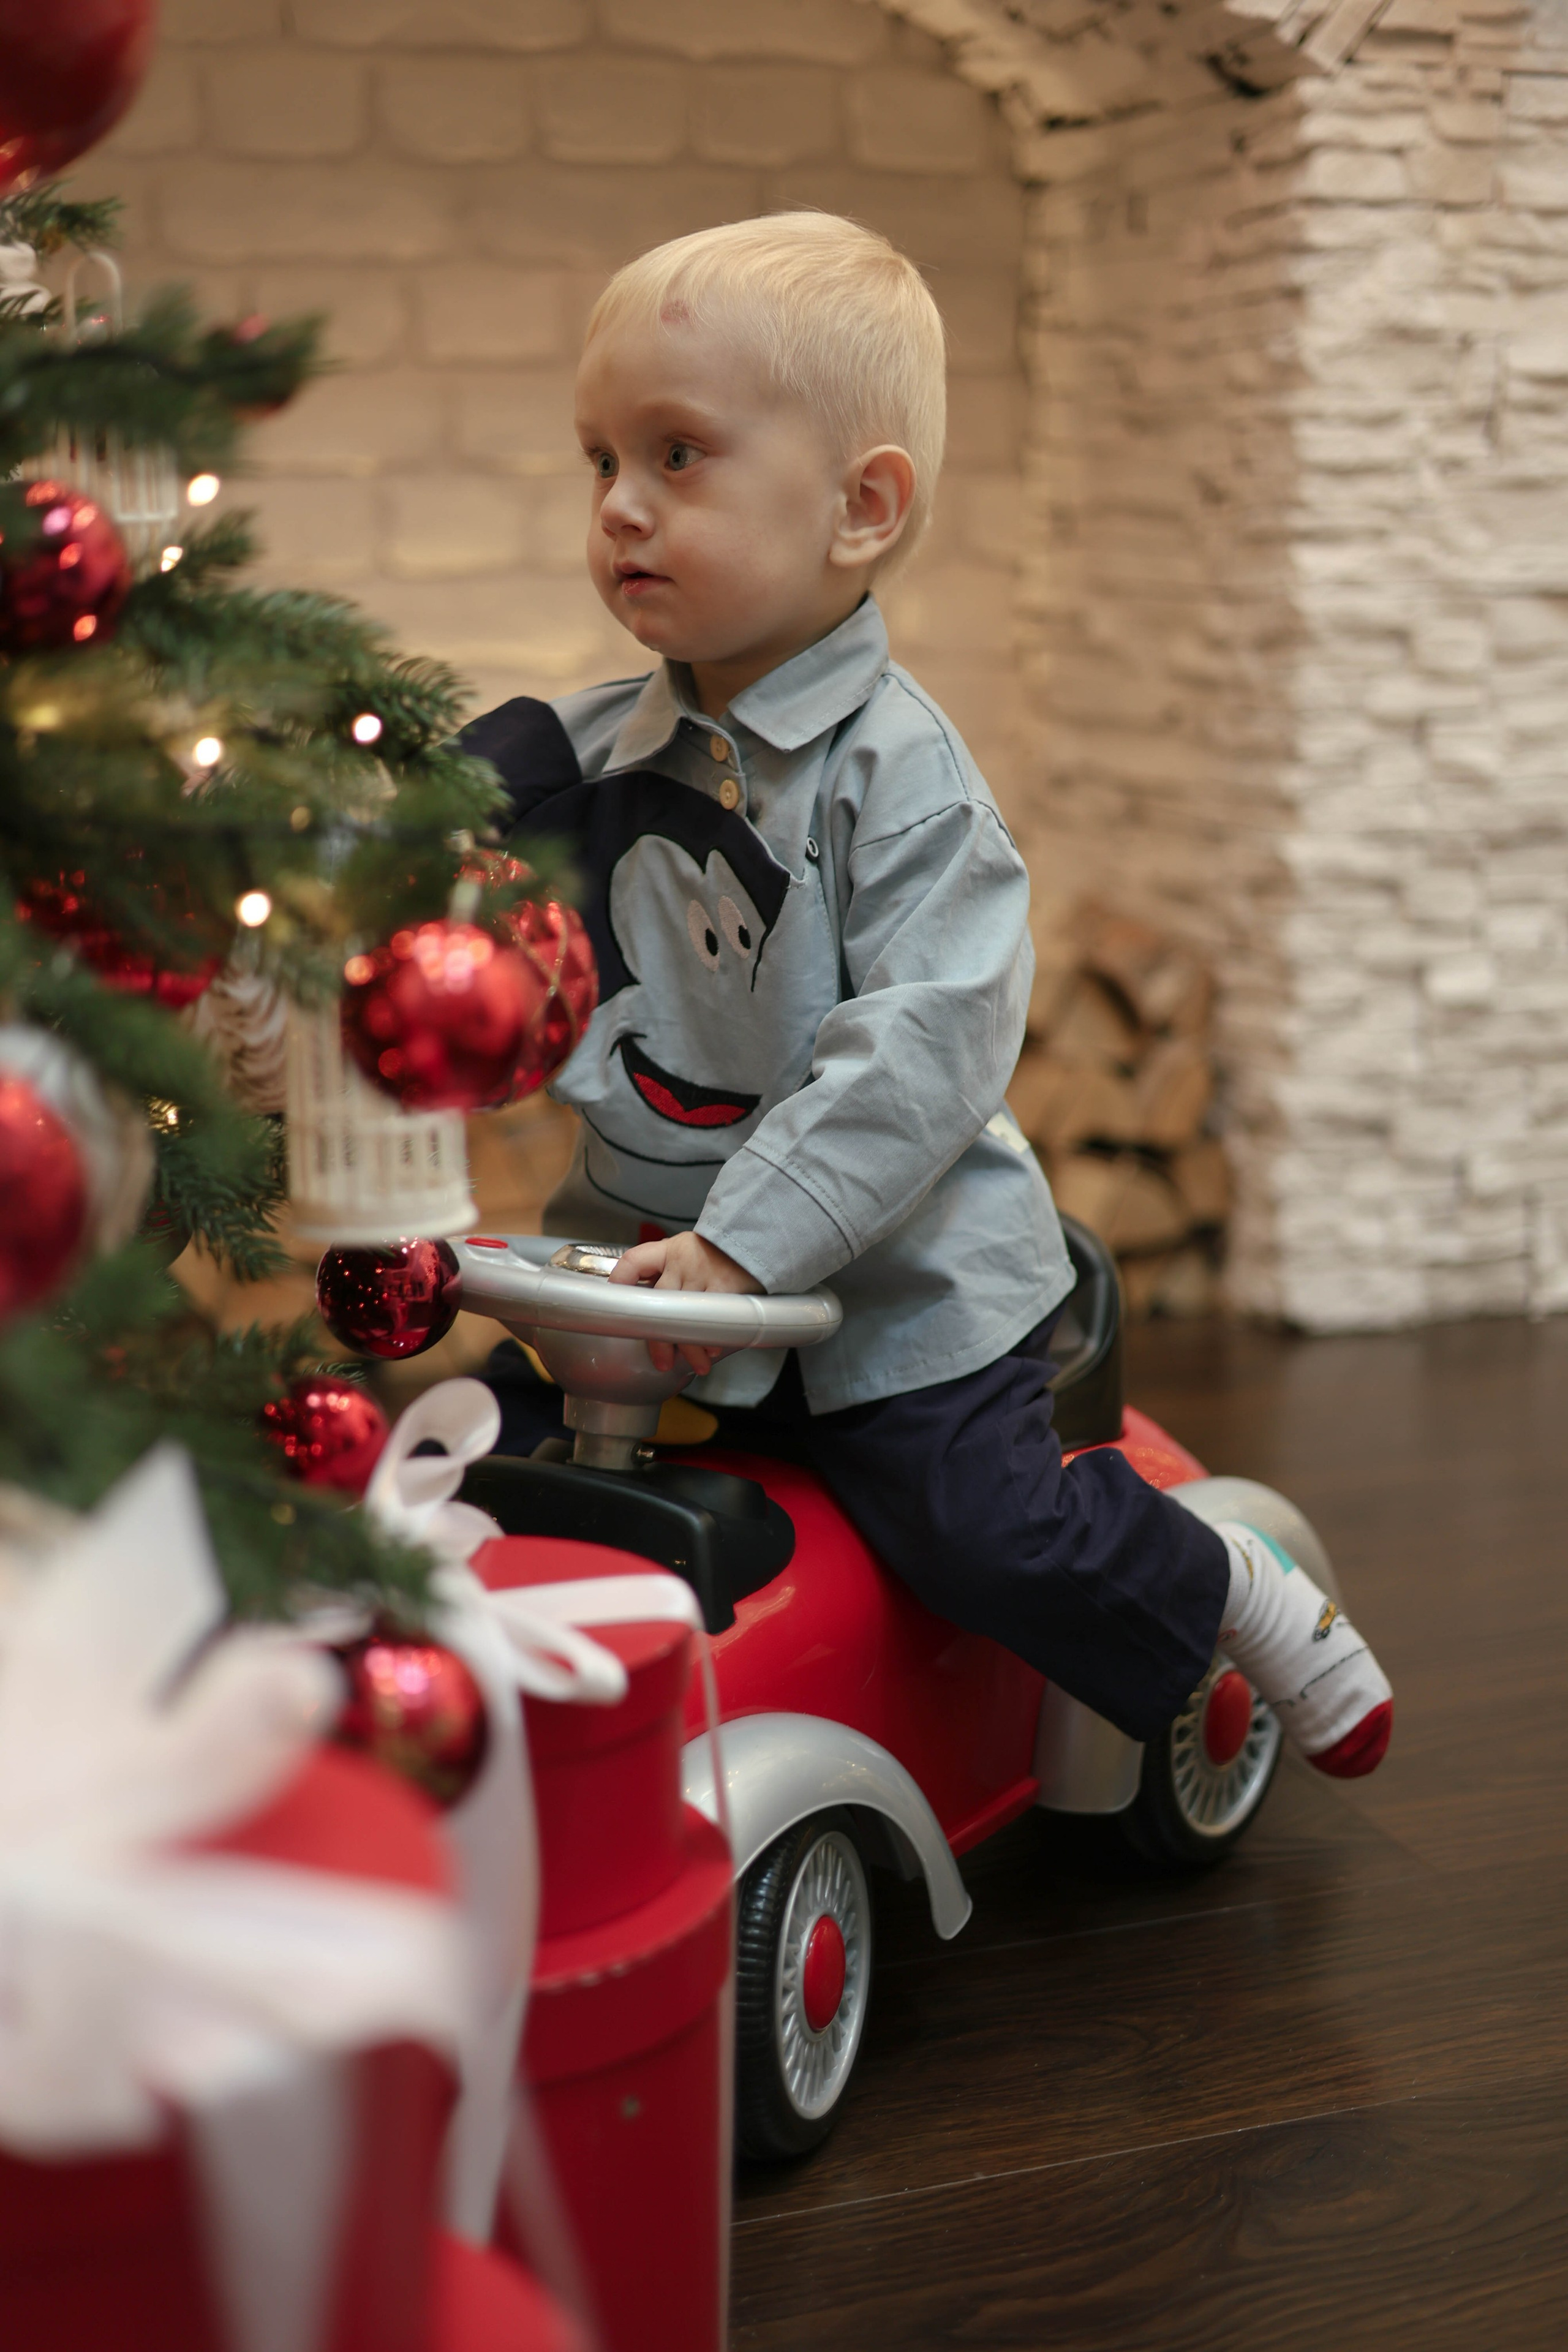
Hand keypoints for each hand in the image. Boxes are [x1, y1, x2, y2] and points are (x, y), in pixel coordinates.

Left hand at [608, 1232, 761, 1376]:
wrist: (759, 1239)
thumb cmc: (720, 1253)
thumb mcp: (688, 1251)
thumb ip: (667, 1272)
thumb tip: (646, 1306)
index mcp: (669, 1250)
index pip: (633, 1261)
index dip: (620, 1283)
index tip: (613, 1309)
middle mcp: (682, 1262)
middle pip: (659, 1306)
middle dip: (660, 1340)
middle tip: (662, 1361)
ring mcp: (704, 1274)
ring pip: (686, 1319)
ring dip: (690, 1347)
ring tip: (696, 1364)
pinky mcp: (727, 1287)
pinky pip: (713, 1320)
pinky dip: (713, 1339)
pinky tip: (713, 1349)